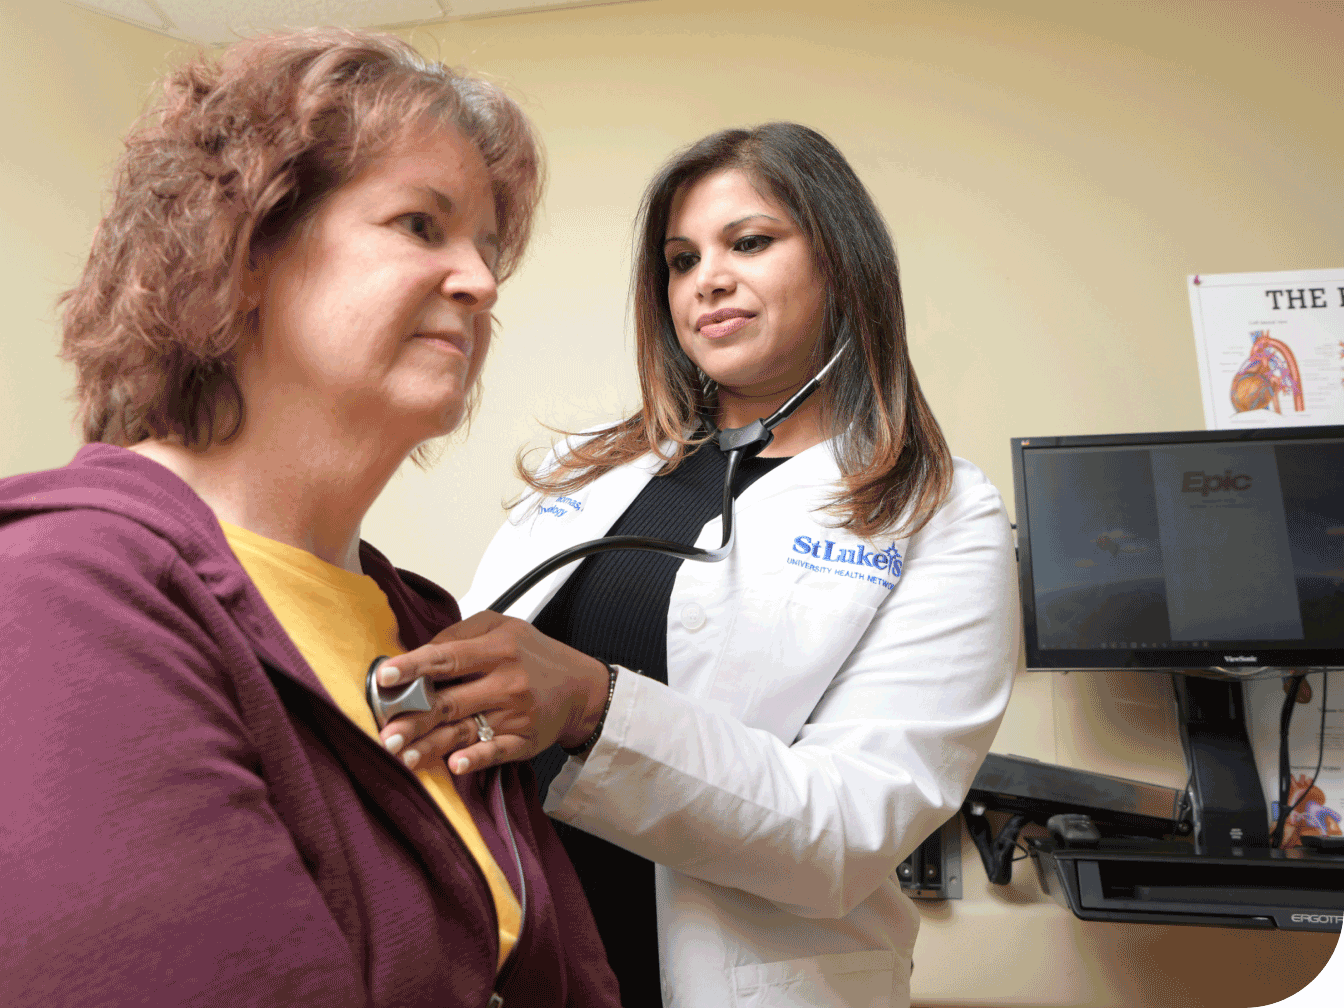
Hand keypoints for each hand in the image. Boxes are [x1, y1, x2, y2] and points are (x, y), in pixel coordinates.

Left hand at [373, 611, 610, 774]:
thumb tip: (418, 653)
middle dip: (413, 718)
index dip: (414, 667)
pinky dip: (477, 759)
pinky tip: (455, 765)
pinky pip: (497, 752)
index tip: (385, 675)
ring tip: (401, 755)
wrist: (581, 687)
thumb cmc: (533, 654)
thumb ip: (460, 634)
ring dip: (431, 746)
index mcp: (498, 648)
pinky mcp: (524, 741)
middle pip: (450, 701)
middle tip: (382, 732)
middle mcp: (506, 682)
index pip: (447, 657)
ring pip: (465, 731)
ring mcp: (516, 715)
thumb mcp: (502, 627)